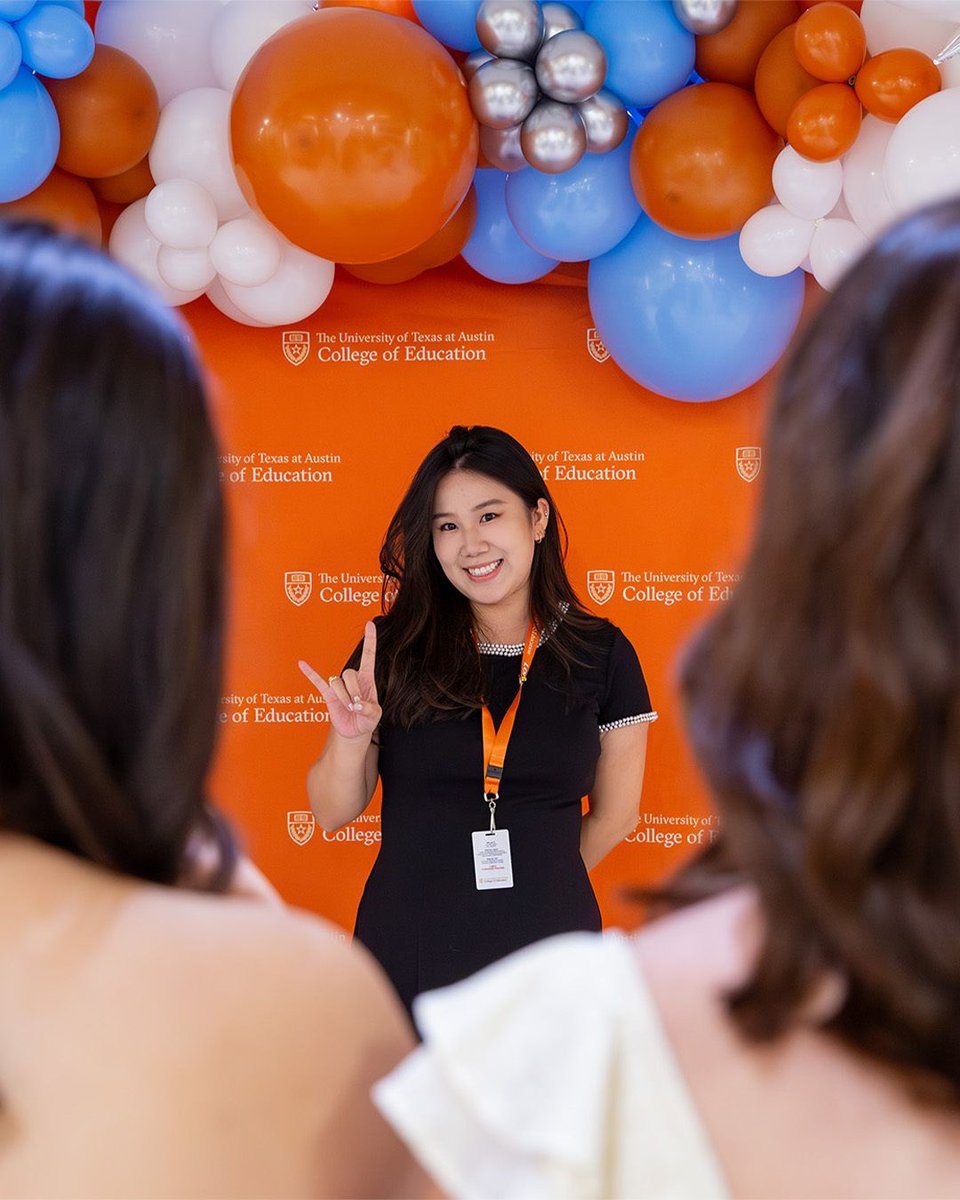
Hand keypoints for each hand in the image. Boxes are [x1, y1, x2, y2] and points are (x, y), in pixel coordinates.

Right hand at [298, 620, 381, 740]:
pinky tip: (302, 664)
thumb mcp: (375, 716)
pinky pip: (318, 682)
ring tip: (349, 709)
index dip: (370, 639)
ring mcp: (339, 686)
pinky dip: (310, 673)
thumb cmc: (367, 719)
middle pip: (349, 672)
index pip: (368, 654)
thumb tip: (357, 704)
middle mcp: (352, 679)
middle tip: (358, 706)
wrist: (356, 731)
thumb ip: (369, 709)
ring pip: (337, 682)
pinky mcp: (328, 695)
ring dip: (344, 697)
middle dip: (354, 691)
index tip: (370, 623)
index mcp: (367, 678)